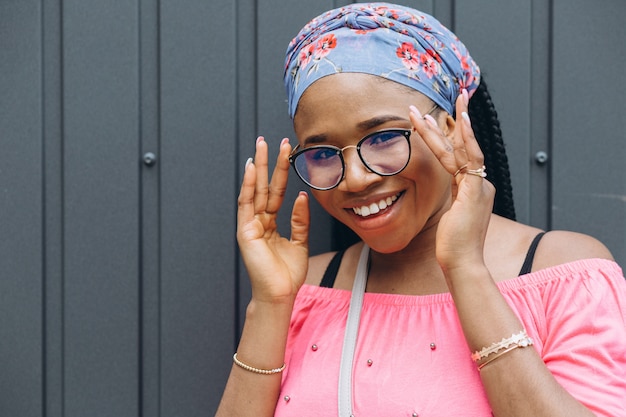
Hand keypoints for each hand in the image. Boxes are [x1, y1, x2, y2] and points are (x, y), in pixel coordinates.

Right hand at [237, 136, 309, 303]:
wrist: (280, 294)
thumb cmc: (287, 274)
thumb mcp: (300, 242)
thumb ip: (300, 219)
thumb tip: (300, 196)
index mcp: (270, 223)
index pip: (276, 192)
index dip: (282, 172)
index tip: (287, 152)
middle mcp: (258, 221)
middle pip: (264, 186)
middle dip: (268, 162)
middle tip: (271, 139)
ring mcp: (250, 225)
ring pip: (255, 190)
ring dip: (258, 167)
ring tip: (260, 145)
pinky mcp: (245, 231)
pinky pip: (247, 204)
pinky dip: (249, 185)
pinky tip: (253, 168)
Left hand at [409, 91, 494, 271]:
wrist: (462, 263)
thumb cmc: (454, 245)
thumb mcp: (452, 217)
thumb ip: (455, 200)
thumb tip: (452, 193)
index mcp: (475, 189)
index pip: (462, 155)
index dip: (455, 134)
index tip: (445, 117)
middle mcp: (480, 184)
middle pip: (467, 145)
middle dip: (461, 118)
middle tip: (459, 94)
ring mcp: (479, 186)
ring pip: (462, 148)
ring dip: (450, 124)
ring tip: (444, 102)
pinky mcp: (473, 191)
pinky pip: (466, 160)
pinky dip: (462, 140)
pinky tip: (456, 122)